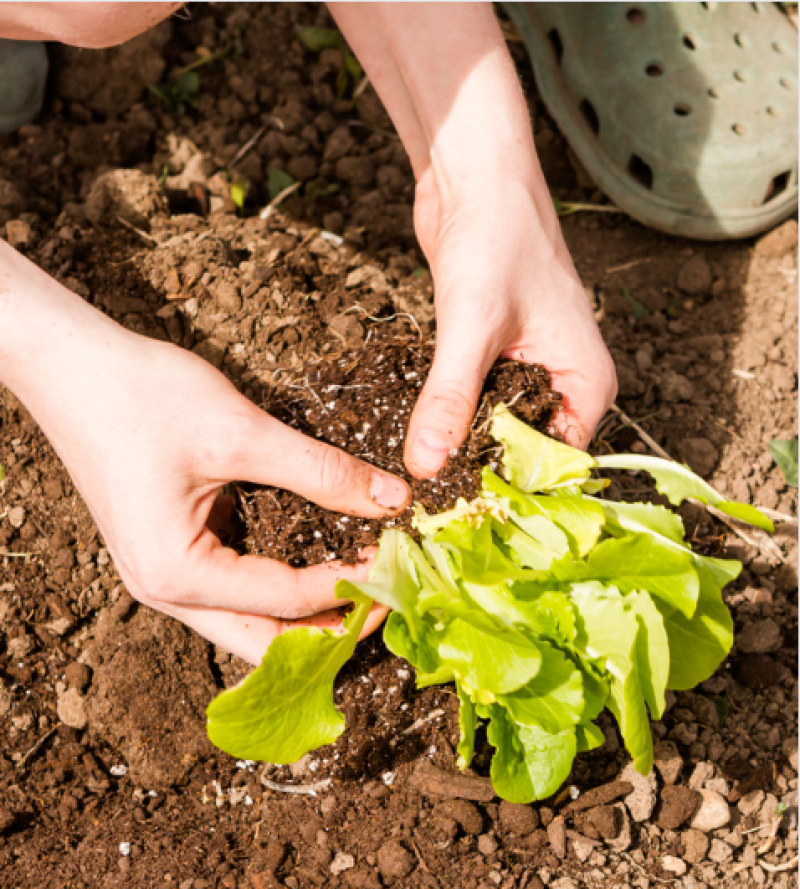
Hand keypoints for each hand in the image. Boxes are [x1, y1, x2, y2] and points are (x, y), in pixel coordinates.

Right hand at [2, 247, 409, 663]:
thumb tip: (393, 499)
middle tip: (386, 604)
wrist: (70, 365)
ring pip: (249, 624)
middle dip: (328, 631)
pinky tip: (320, 569)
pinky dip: (279, 590)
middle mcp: (165, 591)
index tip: (400, 566)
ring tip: (364, 592)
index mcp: (177, 573)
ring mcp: (162, 577)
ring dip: (305, 616)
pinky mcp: (170, 553)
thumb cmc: (139, 395)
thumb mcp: (242, 432)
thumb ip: (321, 471)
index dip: (351, 586)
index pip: (285, 599)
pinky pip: (233, 593)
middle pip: (264, 641)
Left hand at [405, 174, 617, 477]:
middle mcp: (567, 384)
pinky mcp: (497, 358)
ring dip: (462, 447)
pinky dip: (452, 417)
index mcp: (587, 384)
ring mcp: (533, 372)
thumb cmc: (496, 235)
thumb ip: (451, 399)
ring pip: (497, 431)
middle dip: (481, 472)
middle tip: (430, 501)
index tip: (461, 511)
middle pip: (526, 453)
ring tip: (420, 476)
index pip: (557, 465)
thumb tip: (427, 466)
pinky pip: (477, 404)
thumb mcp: (471, 326)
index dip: (510, 488)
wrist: (477, 173)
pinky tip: (419, 436)